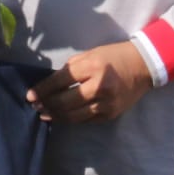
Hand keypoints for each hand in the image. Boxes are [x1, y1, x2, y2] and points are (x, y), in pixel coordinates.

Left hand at [27, 41, 153, 123]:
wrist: (143, 66)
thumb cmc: (114, 56)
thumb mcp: (91, 54)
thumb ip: (71, 68)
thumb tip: (51, 84)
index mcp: (93, 67)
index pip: (61, 80)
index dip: (43, 89)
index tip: (29, 95)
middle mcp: (100, 87)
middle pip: (65, 101)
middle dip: (46, 104)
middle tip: (34, 105)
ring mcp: (106, 104)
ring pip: (74, 115)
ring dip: (55, 115)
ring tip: (44, 113)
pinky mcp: (111, 114)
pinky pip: (86, 120)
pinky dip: (71, 119)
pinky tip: (61, 117)